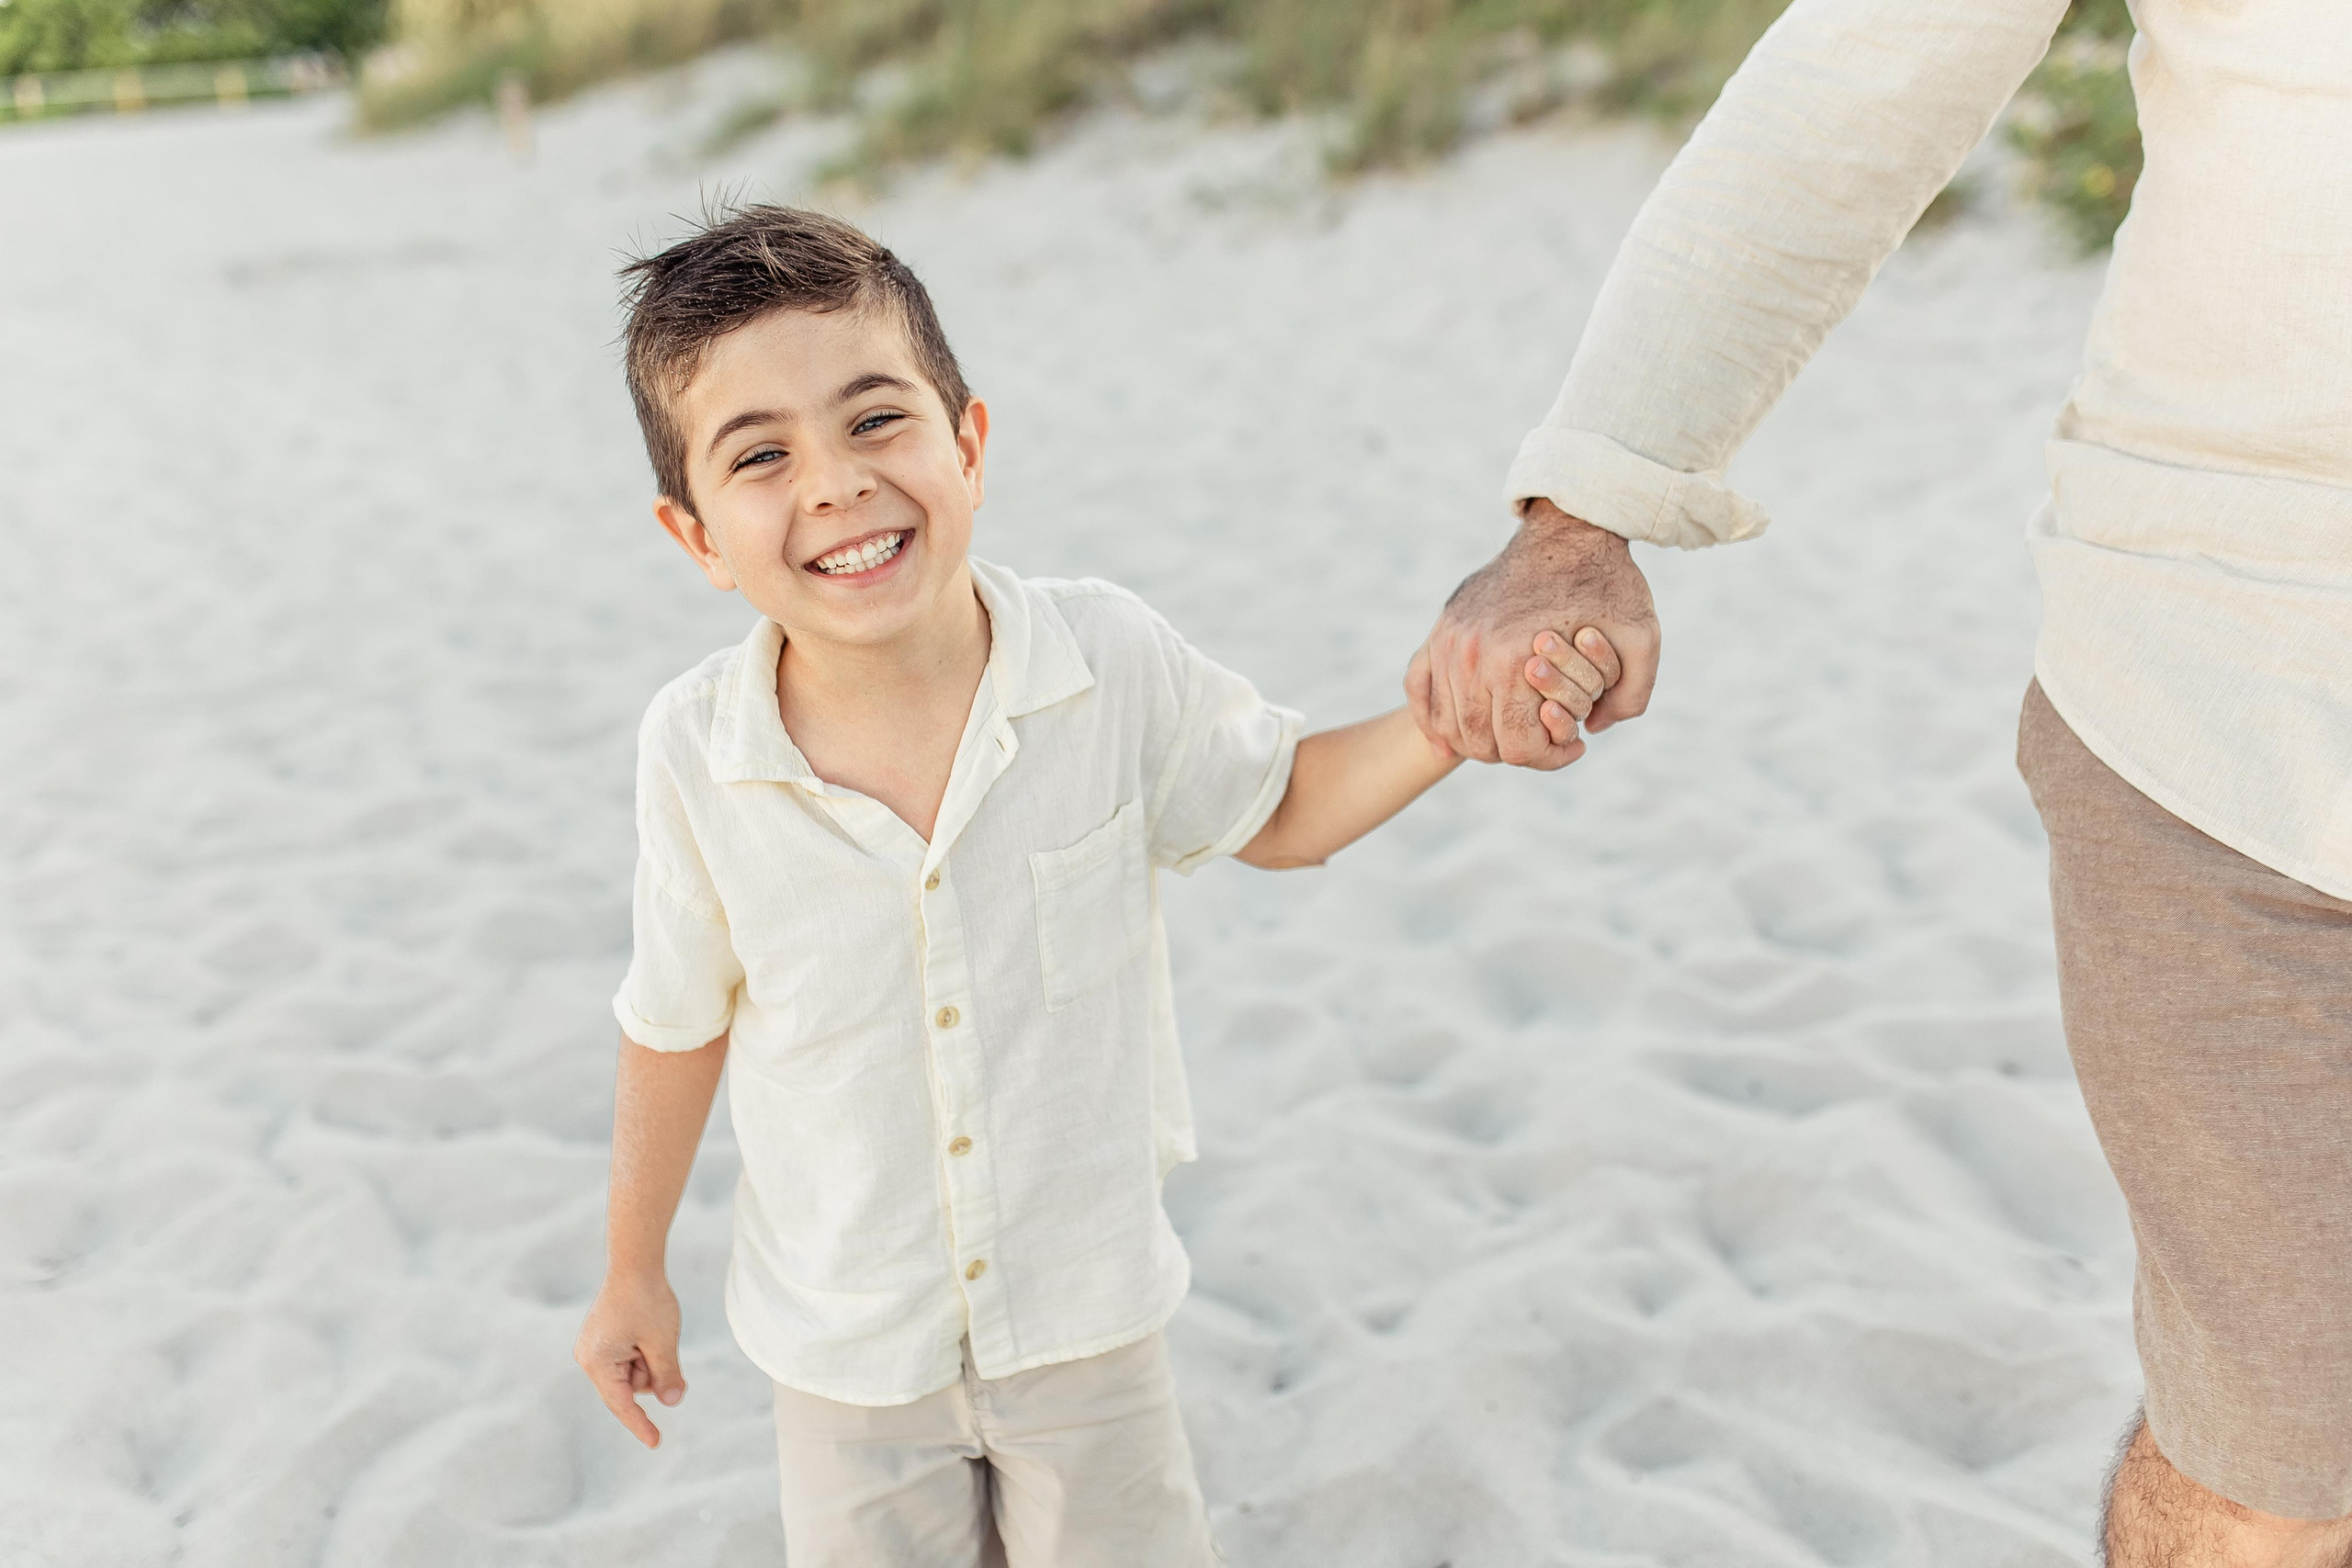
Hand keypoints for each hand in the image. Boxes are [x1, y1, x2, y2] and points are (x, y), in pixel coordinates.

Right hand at [575, 1271, 685, 1448]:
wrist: (634, 1263)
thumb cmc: (647, 1299)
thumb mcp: (663, 1341)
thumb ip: (667, 1375)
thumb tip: (672, 1402)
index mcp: (598, 1363)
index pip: (623, 1404)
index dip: (641, 1425)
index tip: (656, 1443)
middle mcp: (590, 1359)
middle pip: (631, 1388)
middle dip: (653, 1372)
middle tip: (662, 1344)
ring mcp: (595, 1350)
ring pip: (634, 1375)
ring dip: (651, 1360)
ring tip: (652, 1330)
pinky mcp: (604, 1342)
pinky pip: (631, 1361)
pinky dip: (646, 1352)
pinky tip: (649, 1330)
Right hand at [1406, 499, 1659, 765]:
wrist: (1568, 529)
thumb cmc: (1607, 583)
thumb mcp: (1643, 637)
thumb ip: (1632, 696)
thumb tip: (1595, 729)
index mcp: (1516, 662)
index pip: (1515, 747)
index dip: (1548, 759)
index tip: (1576, 747)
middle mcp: (1473, 655)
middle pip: (1478, 741)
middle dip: (1515, 752)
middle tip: (1545, 742)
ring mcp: (1451, 640)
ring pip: (1447, 721)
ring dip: (1477, 741)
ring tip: (1512, 733)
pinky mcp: (1443, 627)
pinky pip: (1418, 686)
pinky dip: (1430, 719)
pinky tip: (1444, 741)